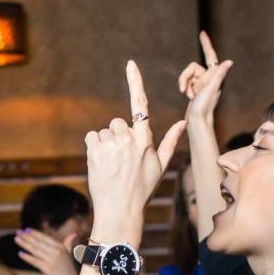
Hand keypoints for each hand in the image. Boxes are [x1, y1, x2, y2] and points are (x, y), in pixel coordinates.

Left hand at [14, 228, 78, 274]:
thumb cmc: (68, 271)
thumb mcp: (69, 255)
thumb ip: (68, 244)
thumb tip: (73, 234)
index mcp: (61, 247)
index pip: (45, 238)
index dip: (35, 233)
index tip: (26, 229)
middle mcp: (57, 252)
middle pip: (39, 243)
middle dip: (27, 237)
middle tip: (18, 232)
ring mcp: (52, 260)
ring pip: (35, 250)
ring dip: (25, 244)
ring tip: (16, 239)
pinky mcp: (48, 269)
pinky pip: (35, 261)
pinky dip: (27, 257)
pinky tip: (20, 253)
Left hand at [85, 61, 185, 243]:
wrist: (119, 210)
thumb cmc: (142, 189)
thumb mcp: (160, 166)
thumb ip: (170, 142)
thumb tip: (182, 124)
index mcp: (145, 140)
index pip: (140, 105)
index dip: (135, 83)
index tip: (130, 64)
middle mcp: (127, 139)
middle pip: (118, 123)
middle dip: (118, 136)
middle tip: (122, 160)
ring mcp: (110, 144)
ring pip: (104, 131)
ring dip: (106, 144)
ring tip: (111, 165)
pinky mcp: (94, 151)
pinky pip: (91, 137)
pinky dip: (94, 147)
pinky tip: (101, 163)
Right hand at [177, 31, 233, 122]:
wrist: (198, 120)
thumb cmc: (205, 105)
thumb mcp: (212, 88)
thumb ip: (219, 74)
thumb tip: (230, 62)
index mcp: (215, 75)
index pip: (210, 55)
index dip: (206, 44)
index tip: (202, 33)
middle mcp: (210, 77)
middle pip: (193, 67)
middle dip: (185, 77)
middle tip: (184, 90)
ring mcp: (202, 83)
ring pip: (188, 75)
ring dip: (184, 84)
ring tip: (188, 95)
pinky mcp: (196, 89)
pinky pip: (186, 82)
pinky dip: (185, 88)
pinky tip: (188, 96)